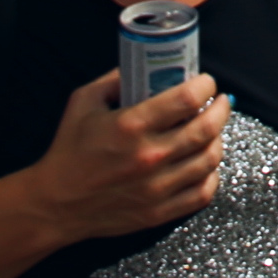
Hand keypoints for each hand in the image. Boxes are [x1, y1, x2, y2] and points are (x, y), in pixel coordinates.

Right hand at [31, 68, 227, 239]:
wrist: (56, 203)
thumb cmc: (68, 151)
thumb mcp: (85, 102)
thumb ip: (116, 79)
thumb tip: (145, 65)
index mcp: (130, 126)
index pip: (186, 99)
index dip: (205, 86)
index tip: (206, 82)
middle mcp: (148, 157)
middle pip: (206, 128)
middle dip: (221, 109)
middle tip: (221, 101)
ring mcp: (156, 188)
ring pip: (209, 159)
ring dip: (217, 139)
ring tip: (213, 129)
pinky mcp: (159, 212)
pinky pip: (202, 193)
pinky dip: (211, 175)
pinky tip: (205, 162)